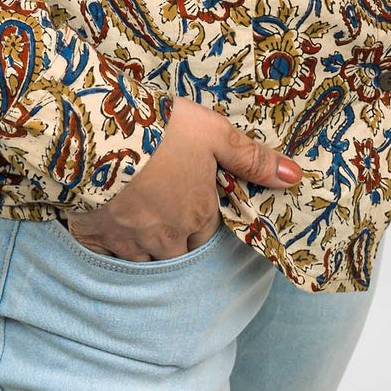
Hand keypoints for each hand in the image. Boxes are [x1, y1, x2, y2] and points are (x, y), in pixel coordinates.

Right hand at [61, 97, 306, 261]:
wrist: (96, 137)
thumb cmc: (160, 132)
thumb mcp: (213, 134)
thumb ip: (251, 158)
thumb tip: (295, 177)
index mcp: (197, 216)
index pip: (208, 232)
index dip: (203, 219)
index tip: (194, 205)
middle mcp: (167, 238)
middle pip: (178, 252)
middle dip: (176, 240)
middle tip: (167, 216)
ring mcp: (129, 242)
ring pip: (145, 258)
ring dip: (145, 246)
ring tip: (138, 222)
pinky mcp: (96, 237)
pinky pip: (108, 254)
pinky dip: (111, 245)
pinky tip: (108, 230)